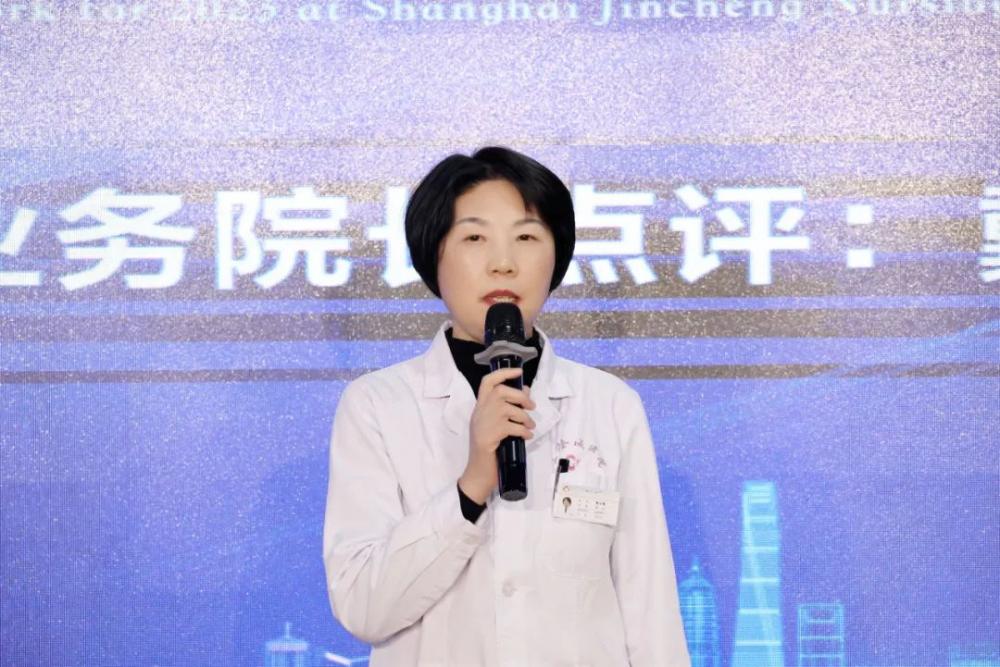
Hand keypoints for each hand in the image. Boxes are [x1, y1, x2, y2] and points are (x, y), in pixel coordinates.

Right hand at [458, 367, 535, 504]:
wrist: (478, 474)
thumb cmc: (489, 451)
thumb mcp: (497, 427)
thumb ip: (507, 411)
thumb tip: (526, 393)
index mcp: (479, 408)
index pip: (487, 382)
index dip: (503, 373)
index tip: (518, 372)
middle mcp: (479, 412)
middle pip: (501, 392)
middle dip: (520, 397)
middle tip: (531, 407)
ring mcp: (482, 424)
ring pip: (509, 409)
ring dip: (524, 417)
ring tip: (529, 427)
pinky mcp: (489, 437)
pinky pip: (512, 427)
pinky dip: (523, 431)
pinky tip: (526, 437)